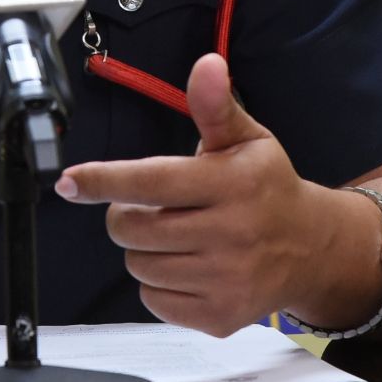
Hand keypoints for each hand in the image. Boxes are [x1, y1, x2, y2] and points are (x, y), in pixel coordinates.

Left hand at [55, 53, 341, 336]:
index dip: (106, 179)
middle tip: (152, 207)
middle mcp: (232, 234)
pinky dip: (158, 284)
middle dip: (126, 215)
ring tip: (176, 234)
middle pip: (134, 229)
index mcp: (233, 183)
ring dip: (144, 249)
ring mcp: (227, 280)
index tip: (69, 181)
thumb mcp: (247, 139)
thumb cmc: (267, 186)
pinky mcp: (220, 317)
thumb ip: (215, 105)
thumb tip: (206, 64)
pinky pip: (154, 301)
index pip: (154, 181)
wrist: (312, 249)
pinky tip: (186, 264)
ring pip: (139, 266)